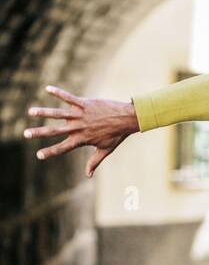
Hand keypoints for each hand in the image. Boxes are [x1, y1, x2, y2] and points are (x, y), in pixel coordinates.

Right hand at [23, 86, 139, 176]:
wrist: (126, 119)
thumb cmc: (116, 135)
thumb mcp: (104, 150)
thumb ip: (94, 162)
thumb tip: (88, 175)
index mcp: (82, 140)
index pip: (62, 148)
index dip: (50, 152)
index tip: (38, 155)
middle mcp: (79, 128)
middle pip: (55, 131)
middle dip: (39, 133)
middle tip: (25, 134)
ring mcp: (81, 115)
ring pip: (59, 114)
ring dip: (44, 112)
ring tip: (31, 111)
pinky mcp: (84, 104)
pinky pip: (69, 98)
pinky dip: (58, 93)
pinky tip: (48, 89)